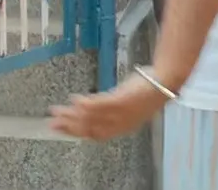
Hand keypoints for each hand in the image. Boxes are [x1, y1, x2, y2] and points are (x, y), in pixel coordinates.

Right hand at [48, 74, 171, 140]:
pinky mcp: (122, 100)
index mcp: (122, 127)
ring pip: (91, 117)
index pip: (95, 135)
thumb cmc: (149, 91)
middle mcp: (120, 123)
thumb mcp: (130, 105)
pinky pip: (100, 104)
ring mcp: (121, 112)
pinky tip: (73, 100)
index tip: (62, 130)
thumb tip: (94, 107)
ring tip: (56, 111)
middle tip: (52, 124)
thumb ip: (113, 108)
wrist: (166, 82)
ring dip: (71, 115)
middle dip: (68, 126)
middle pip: (89, 128)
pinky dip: (85, 104)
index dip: (77, 133)